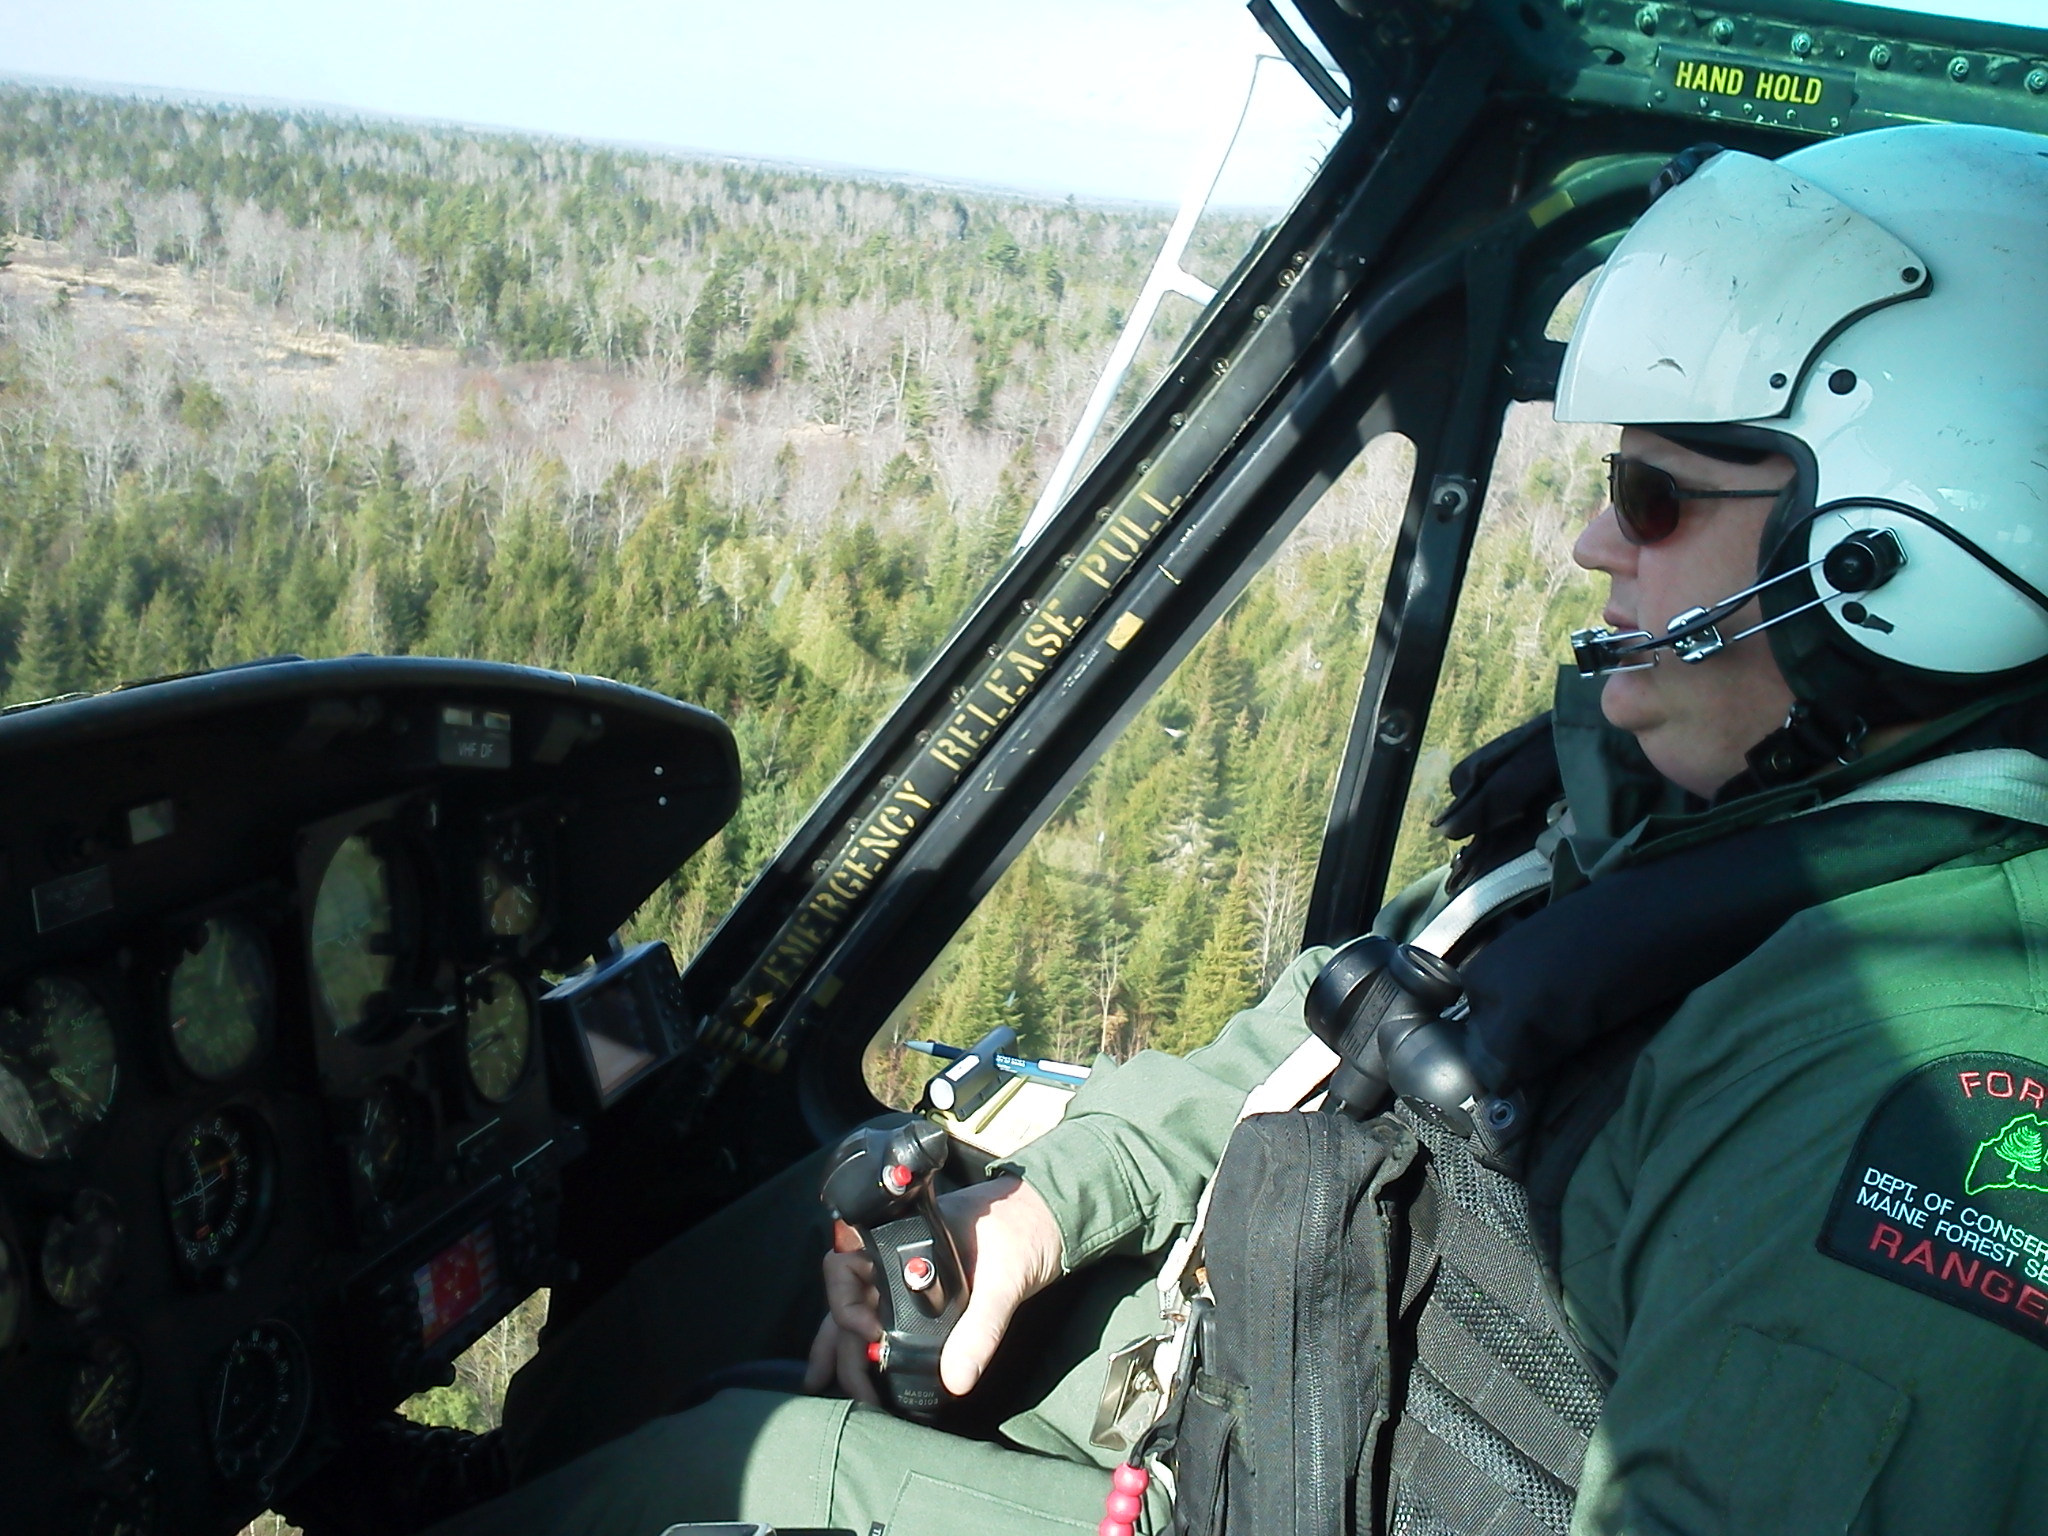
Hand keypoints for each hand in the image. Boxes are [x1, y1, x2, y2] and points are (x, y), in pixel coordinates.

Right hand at [802, 1174, 1063, 1401]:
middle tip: (843, 1384)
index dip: (845, 1302)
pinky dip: (867, 1342)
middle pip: (848, 1296)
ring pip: (859, 1307)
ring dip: (842, 1345)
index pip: (848, 1263)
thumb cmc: (1026, 1231)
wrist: (1054, 1218)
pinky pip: (884, 1314)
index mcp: (905, 1235)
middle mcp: (897, 1252)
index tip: (869, 1335)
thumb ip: (981, 1328)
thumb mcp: (1005, 1281)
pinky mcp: (927, 1290)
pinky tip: (863, 1370)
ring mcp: (909, 1271)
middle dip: (836, 1341)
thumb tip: (956, 1379)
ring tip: (826, 1384)